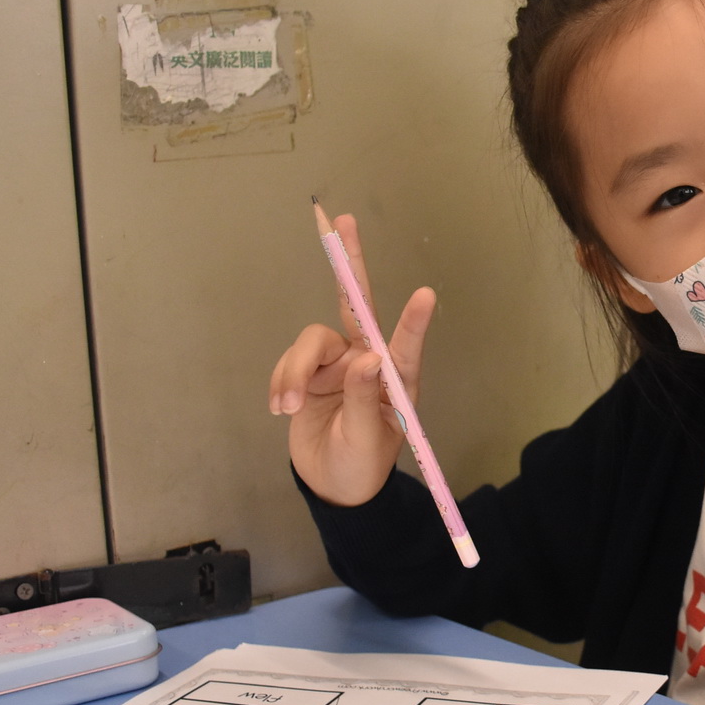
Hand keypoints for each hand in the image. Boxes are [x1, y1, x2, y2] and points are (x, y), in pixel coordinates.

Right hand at [268, 212, 435, 505]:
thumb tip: (363, 361)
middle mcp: (366, 360)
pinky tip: (280, 409)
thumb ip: (363, 401)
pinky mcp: (306, 371)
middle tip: (341, 220)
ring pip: (309, 342)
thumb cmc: (362, 465)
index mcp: (394, 379)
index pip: (405, 346)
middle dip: (349, 262)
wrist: (331, 484)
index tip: (425, 296)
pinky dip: (279, 384)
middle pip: (355, 303)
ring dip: (293, 372)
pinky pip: (287, 363)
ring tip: (288, 407)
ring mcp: (334, 363)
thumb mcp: (365, 442)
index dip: (414, 322)